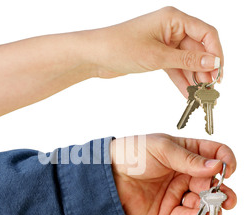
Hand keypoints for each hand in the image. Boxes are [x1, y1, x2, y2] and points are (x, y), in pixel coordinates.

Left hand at [87, 6, 222, 96]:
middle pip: (197, 49)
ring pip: (185, 61)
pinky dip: (180, 79)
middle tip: (209, 90)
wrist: (95, 56)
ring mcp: (163, 43)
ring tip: (199, 95)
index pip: (206, 33)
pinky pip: (173, 68)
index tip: (219, 73)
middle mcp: (171, 29)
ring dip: (193, 77)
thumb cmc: (120, 47)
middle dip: (204, 69)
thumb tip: (213, 62)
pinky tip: (186, 92)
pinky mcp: (155, 56)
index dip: (216, 53)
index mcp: (173, 19)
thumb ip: (186, 61)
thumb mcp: (157, 56)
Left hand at [110, 134, 236, 214]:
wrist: (108, 175)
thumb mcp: (161, 148)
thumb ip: (189, 158)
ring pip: (202, 201)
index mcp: (184, 153)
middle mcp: (183, 173)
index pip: (213, 155)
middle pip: (212, 182)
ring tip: (214, 206)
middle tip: (225, 196)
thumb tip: (216, 166)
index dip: (225, 161)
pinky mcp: (167, 211)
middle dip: (222, 189)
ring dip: (212, 205)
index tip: (227, 169)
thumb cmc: (131, 154)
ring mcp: (176, 193)